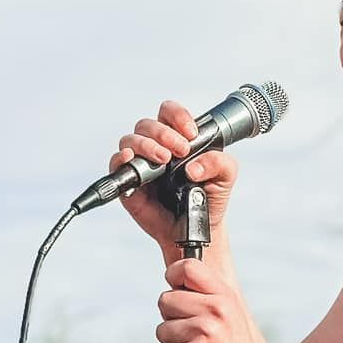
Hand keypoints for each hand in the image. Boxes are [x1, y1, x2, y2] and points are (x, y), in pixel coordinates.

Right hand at [109, 100, 239, 248]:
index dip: (178, 116)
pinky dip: (121, 158)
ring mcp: (141, 164)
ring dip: (147, 145)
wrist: (198, 229)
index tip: (191, 134)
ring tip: (164, 160)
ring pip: (131, 139)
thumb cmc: (209, 198)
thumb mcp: (225, 177)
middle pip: (147, 124)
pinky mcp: (129, 184)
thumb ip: (219, 163)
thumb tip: (193, 166)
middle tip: (181, 149)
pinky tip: (130, 159)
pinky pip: (117, 164)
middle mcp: (156, 147)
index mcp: (177, 138)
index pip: (169, 113)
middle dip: (164, 133)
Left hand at [157, 257, 272, 342]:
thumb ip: (206, 295)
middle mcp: (216, 309)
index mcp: (224, 295)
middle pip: (165, 299)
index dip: (173, 276)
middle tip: (191, 332)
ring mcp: (205, 332)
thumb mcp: (230, 314)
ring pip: (162, 329)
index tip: (175, 288)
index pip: (187, 267)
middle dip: (170, 318)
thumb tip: (172, 283)